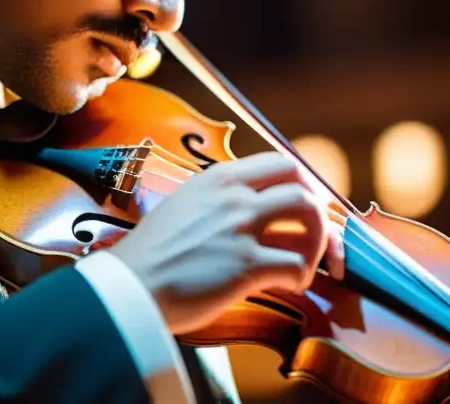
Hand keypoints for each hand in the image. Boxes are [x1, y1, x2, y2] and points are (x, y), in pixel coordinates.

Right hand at [108, 151, 343, 335]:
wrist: (130, 286)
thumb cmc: (154, 254)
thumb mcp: (185, 204)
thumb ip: (220, 199)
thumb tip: (257, 208)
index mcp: (219, 177)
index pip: (282, 163)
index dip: (303, 185)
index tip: (304, 208)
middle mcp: (233, 195)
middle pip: (303, 187)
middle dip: (319, 214)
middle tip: (316, 239)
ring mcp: (240, 228)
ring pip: (310, 217)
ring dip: (318, 244)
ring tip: (305, 264)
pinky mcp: (245, 266)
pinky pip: (297, 265)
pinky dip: (303, 278)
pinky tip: (290, 286)